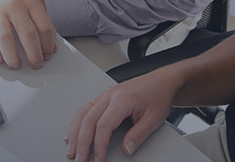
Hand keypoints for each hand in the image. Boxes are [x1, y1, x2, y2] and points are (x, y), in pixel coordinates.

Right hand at [0, 0, 56, 68]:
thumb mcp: (29, 6)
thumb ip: (41, 24)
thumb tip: (51, 47)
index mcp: (30, 2)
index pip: (45, 27)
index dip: (48, 46)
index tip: (47, 56)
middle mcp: (14, 5)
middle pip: (28, 34)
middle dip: (34, 54)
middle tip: (36, 64)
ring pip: (6, 39)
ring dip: (12, 57)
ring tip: (16, 65)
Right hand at [64, 70, 179, 161]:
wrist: (162, 81)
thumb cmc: (159, 95)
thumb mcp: (154, 118)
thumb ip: (138, 135)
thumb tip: (126, 149)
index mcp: (122, 99)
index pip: (104, 125)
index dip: (99, 145)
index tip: (99, 159)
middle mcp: (110, 95)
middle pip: (88, 121)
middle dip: (82, 143)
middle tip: (79, 159)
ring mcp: (105, 94)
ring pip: (83, 114)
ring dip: (75, 133)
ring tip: (71, 149)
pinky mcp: (104, 96)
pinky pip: (85, 109)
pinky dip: (76, 122)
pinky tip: (73, 133)